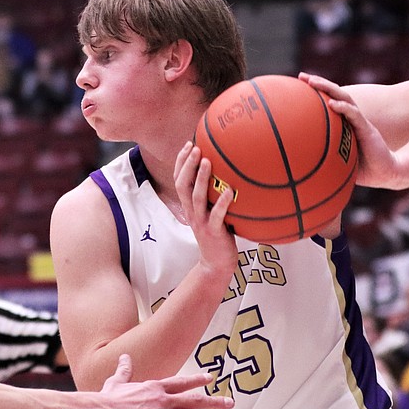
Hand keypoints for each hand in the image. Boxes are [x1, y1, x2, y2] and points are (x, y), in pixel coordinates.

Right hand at [98, 354, 232, 408]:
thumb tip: (124, 356)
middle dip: (214, 401)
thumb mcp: (117, 380)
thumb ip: (125, 369)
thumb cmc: (107, 398)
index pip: (181, 383)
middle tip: (230, 403)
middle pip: (195, 400)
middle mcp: (164, 400)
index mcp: (155, 388)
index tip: (211, 378)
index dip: (197, 380)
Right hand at [173, 141, 236, 276]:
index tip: (188, 144)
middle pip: (183, 185)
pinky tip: (228, 191)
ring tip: (207, 161)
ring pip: (196, 198)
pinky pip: (216, 216)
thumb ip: (213, 196)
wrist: (217, 263)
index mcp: (189, 206)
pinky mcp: (214, 232)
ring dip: (200, 179)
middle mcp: (192, 212)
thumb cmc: (218, 235)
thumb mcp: (211, 213)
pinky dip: (221, 203)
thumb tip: (228, 173)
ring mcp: (201, 222)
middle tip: (196, 148)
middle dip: (187, 165)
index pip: (179, 180)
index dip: (181, 162)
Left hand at [301, 73, 401, 188]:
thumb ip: (323, 155)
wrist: (385, 172)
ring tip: (313, 82)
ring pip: (344, 99)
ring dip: (329, 88)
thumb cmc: (362, 167)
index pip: (328, 102)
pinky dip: (344, 108)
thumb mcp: (338, 160)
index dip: (316, 93)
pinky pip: (354, 116)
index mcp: (344, 123)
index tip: (297, 86)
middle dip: (319, 83)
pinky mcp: (367, 129)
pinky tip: (332, 104)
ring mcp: (359, 122)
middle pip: (335, 94)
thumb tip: (298, 163)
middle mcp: (351, 118)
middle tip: (302, 76)